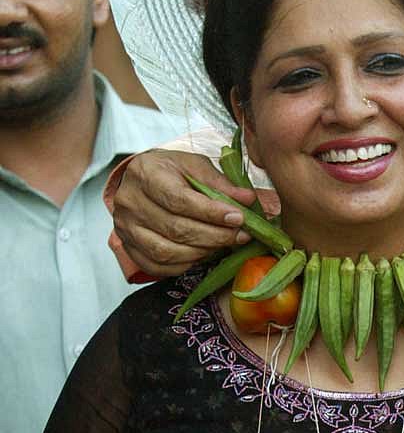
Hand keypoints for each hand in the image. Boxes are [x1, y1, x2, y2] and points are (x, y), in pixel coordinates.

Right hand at [112, 150, 280, 278]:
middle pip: (175, 228)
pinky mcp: (129, 247)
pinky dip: (185, 265)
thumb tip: (249, 200)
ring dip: (202, 252)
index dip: (211, 213)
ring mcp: (125, 227)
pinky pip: (158, 266)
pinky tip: (203, 254)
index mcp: (145, 173)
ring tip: (223, 245)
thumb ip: (221, 183)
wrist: (142, 180)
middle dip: (214, 236)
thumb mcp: (195, 166)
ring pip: (166, 251)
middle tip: (240, 236)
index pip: (179, 199)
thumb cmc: (172, 171)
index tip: (238, 218)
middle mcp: (129, 201)